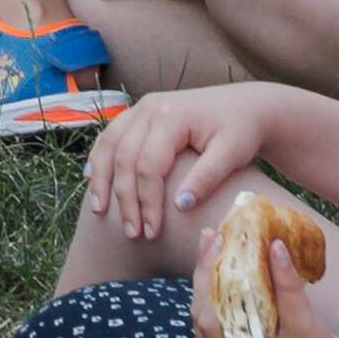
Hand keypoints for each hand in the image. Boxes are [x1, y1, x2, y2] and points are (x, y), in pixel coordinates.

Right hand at [89, 84, 282, 254]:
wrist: (245, 104)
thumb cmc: (241, 130)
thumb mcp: (233, 153)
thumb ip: (207, 177)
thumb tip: (180, 205)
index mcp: (171, 115)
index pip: (149, 165)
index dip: (147, 202)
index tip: (152, 233)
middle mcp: (150, 107)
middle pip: (124, 158)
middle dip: (124, 199)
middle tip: (132, 233)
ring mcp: (142, 108)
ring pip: (109, 145)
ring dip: (101, 179)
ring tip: (99, 211)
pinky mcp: (139, 114)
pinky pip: (111, 136)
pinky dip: (99, 158)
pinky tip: (93, 180)